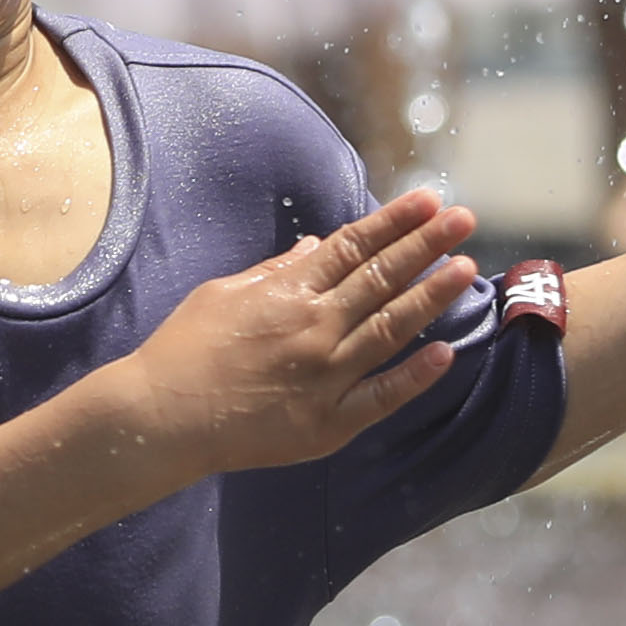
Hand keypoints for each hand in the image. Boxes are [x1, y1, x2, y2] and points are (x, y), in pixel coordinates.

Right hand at [119, 188, 481, 477]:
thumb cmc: (182, 351)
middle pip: (381, 278)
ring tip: (466, 269)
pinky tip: (445, 353)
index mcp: (288, 292)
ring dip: (431, 296)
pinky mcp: (326, 424)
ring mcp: (324, 377)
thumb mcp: (221, 293)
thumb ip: (274, 270)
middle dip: (426, 245)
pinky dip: (414, 377)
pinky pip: (380, 397)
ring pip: (390, 329)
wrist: (159, 419)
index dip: (394, 221)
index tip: (428, 200)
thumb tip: (315, 246)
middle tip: (465, 220)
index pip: (353, 247)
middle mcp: (313, 328)